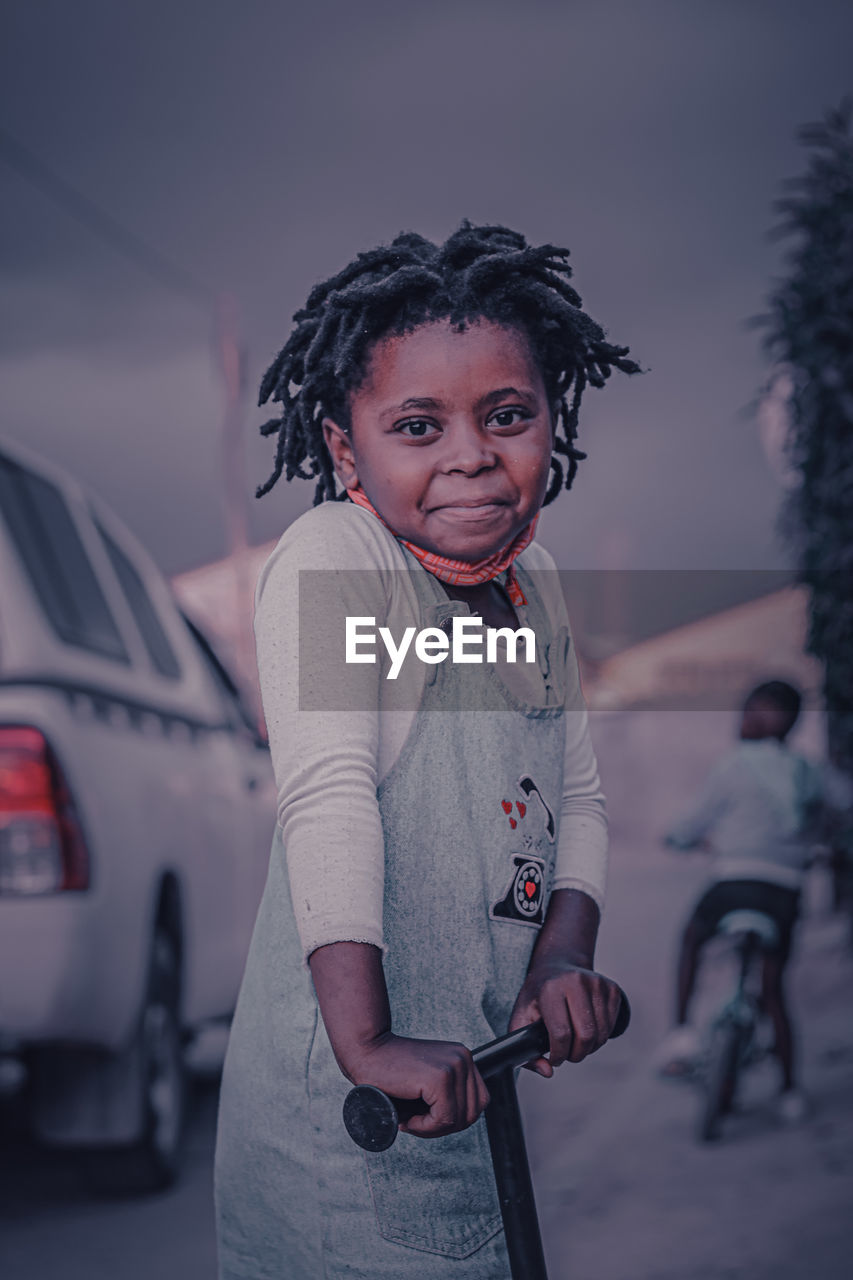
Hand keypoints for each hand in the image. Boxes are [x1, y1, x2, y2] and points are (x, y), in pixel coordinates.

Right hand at [349, 1033, 489, 1138]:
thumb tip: (460, 1122)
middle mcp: (464, 1058)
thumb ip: (449, 1093)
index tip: (426, 1118)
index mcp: (464, 1058)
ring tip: (410, 1120)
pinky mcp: (441, 1077)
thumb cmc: (390, 1071)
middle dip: (443, 1127)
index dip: (453, 1119)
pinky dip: (425, 1128)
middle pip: (471, 1114)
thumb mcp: (429, 1079)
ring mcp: (454, 1066)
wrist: (366, 1051)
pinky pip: (444, 1120)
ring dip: (432, 1129)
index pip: (477, 1103)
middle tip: (416, 1123)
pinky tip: (408, 1119)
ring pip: (459, 1120)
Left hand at [507, 960, 623, 1077]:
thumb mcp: (521, 1016)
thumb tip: (548, 1071)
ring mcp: (597, 983)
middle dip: (576, 1054)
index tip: (554, 1058)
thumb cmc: (538, 995)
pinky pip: (611, 1027)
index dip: (558, 1055)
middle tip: (567, 1054)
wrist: (557, 966)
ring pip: (601, 1035)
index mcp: (550, 988)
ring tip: (575, 1041)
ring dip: (589, 1048)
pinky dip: (600, 1036)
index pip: (561, 1034)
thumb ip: (525, 1047)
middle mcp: (575, 981)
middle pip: (586, 1037)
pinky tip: (586, 1027)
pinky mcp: (612, 988)